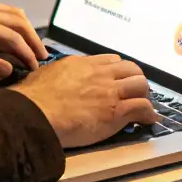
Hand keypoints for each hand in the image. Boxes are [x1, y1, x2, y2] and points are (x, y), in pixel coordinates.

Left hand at [0, 1, 46, 80]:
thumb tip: (9, 69)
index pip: (9, 35)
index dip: (26, 52)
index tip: (37, 69)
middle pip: (15, 17)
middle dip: (32, 38)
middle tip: (42, 59)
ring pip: (8, 10)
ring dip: (23, 28)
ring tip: (32, 49)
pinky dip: (11, 23)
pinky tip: (11, 38)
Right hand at [12, 54, 156, 148]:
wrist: (37, 113)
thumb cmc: (34, 97)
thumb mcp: (45, 74)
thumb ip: (57, 74)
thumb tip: (53, 78)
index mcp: (82, 64)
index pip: (110, 60)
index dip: (117, 71)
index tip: (117, 81)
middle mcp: (100, 73)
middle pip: (131, 69)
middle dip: (135, 80)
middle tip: (133, 93)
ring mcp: (110, 91)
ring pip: (141, 84)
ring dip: (143, 95)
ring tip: (142, 106)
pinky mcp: (116, 111)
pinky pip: (142, 107)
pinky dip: (148, 114)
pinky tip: (147, 120)